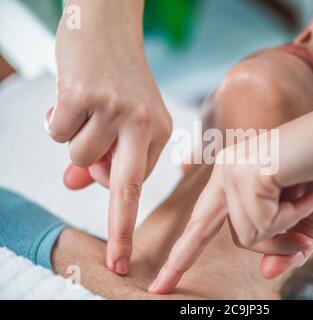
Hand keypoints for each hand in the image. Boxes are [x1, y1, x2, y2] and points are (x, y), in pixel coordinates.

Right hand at [48, 0, 171, 274]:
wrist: (108, 25)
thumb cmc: (115, 76)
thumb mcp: (119, 118)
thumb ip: (101, 155)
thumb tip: (75, 184)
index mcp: (160, 131)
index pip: (139, 186)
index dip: (125, 223)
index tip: (122, 260)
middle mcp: (143, 123)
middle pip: (125, 188)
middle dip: (121, 231)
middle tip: (117, 264)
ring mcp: (114, 109)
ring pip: (79, 158)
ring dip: (73, 142)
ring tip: (83, 114)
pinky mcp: (85, 95)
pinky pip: (57, 133)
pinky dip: (55, 120)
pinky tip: (70, 96)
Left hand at [149, 104, 312, 292]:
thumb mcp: (305, 221)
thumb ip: (284, 248)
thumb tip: (265, 274)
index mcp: (232, 181)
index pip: (201, 225)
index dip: (181, 257)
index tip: (161, 285)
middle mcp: (226, 173)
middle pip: (237, 237)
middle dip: (274, 244)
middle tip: (305, 236)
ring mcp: (234, 170)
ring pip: (250, 235)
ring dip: (290, 226)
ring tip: (308, 198)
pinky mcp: (249, 171)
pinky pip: (265, 222)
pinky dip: (294, 215)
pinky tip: (307, 191)